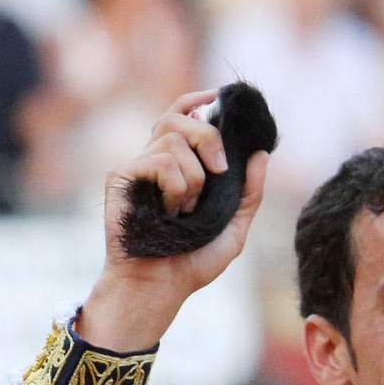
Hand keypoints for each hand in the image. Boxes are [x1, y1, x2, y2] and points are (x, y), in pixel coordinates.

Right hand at [78, 90, 268, 352]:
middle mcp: (154, 160)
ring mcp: (136, 166)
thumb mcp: (233, 227)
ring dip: (194, 179)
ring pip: (174, 140)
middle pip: (179, 117)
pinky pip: (160, 160)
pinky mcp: (120, 175)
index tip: (217, 98)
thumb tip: (262, 154)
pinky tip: (169, 212)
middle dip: (208, 137)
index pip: (180, 115)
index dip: (197, 101)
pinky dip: (176, 188)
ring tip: (185, 211)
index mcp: (177, 165)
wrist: (161, 287)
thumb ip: (250, 192)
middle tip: (221, 171)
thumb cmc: (192, 263)